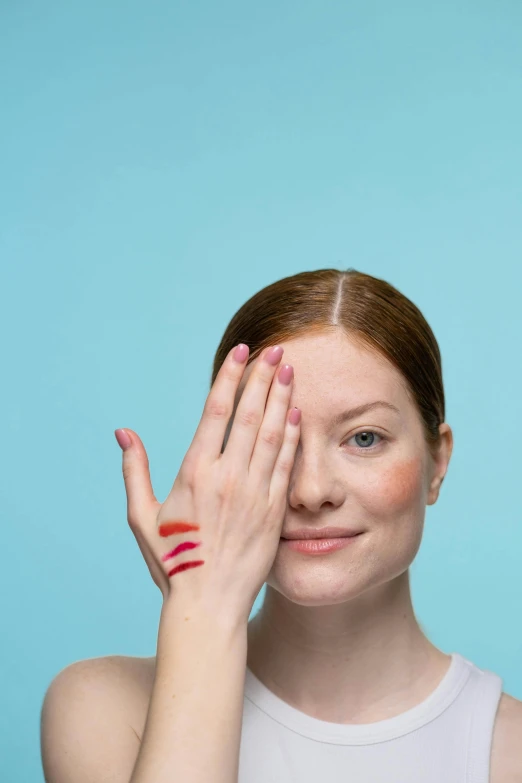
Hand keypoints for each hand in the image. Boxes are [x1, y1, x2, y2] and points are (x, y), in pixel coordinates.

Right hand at [115, 343, 300, 624]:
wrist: (208, 603)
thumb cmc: (172, 562)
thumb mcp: (142, 517)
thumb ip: (134, 470)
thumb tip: (123, 433)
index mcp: (195, 473)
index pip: (217, 411)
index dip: (231, 377)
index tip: (242, 352)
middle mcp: (227, 477)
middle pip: (250, 414)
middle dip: (263, 377)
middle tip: (275, 350)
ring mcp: (254, 493)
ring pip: (273, 434)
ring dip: (282, 398)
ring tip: (289, 370)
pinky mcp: (274, 510)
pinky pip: (286, 464)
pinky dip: (293, 435)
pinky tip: (297, 413)